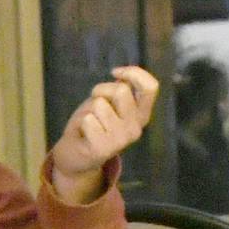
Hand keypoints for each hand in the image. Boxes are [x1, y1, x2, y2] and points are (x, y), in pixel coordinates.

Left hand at [49, 66, 158, 203]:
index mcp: (141, 116)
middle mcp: (135, 129)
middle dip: (102, 90)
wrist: (77, 156)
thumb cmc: (95, 124)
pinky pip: (88, 119)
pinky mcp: (103, 149)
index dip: (134, 73)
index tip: (115, 73)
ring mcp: (120, 140)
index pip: (151, 88)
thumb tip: (122, 74)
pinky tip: (84, 133)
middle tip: (95, 104)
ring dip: (89, 108)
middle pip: (121, 90)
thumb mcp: (111, 103)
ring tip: (90, 121)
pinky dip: (81, 122)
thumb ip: (121, 89)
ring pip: (100, 104)